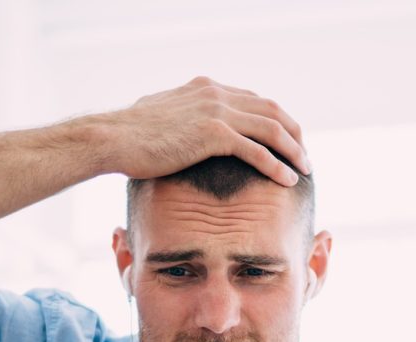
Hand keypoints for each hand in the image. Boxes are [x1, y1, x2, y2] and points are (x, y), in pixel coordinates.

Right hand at [92, 76, 310, 185]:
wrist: (111, 138)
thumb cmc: (128, 136)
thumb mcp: (159, 117)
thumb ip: (180, 117)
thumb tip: (180, 128)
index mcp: (205, 88)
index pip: (253, 100)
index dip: (275, 120)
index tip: (285, 140)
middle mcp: (215, 94)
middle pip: (271, 110)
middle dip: (293, 133)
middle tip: (303, 156)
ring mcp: (216, 111)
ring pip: (272, 128)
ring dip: (293, 150)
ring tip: (304, 169)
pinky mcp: (214, 134)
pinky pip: (258, 150)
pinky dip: (277, 165)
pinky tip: (288, 180)